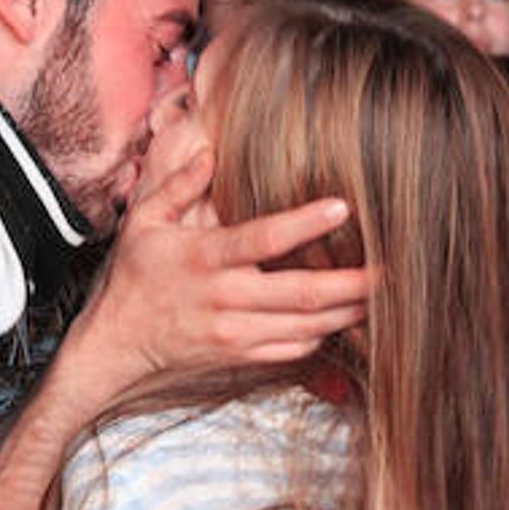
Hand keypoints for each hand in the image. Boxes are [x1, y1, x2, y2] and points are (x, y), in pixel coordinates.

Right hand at [71, 148, 369, 397]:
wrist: (115, 345)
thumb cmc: (135, 278)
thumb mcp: (143, 222)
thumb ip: (178, 187)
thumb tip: (209, 152)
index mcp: (204, 259)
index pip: (263, 239)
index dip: (305, 224)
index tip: (342, 206)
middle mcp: (225, 298)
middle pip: (301, 293)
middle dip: (352, 283)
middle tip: (393, 269)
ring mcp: (235, 333)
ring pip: (306, 325)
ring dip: (348, 311)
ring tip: (383, 294)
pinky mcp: (240, 356)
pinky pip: (293, 349)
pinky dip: (323, 334)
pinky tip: (343, 318)